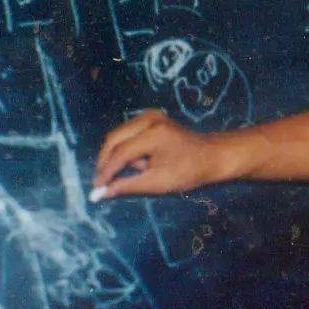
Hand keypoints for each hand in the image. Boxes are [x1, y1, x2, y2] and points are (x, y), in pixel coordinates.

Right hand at [92, 109, 226, 196]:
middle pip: (114, 139)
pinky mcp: (152, 117)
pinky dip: (128, 148)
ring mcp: (151, 115)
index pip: (120, 153)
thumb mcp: (157, 183)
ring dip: (119, 155)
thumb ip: (128, 186)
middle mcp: (150, 119)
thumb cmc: (188, 171)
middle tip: (101, 181)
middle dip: (106, 161)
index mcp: (153, 134)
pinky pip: (129, 133)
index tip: (95, 188)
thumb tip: (102, 192)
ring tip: (139, 169)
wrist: (212, 155)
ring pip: (119, 135)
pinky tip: (143, 161)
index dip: (105, 171)